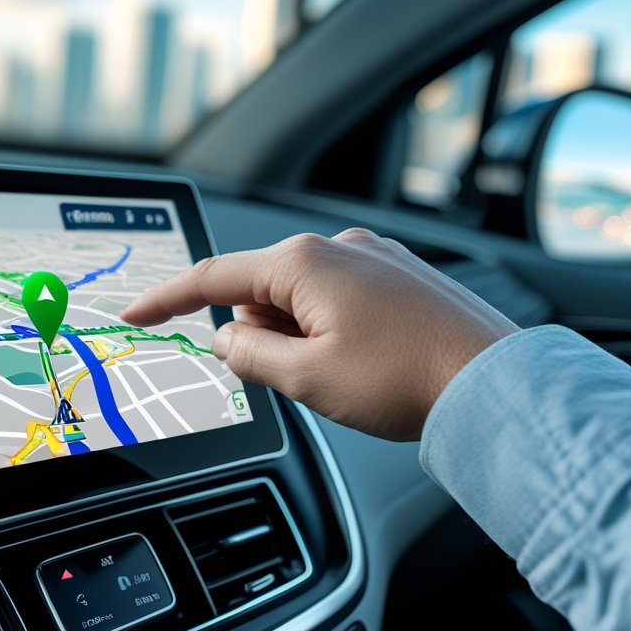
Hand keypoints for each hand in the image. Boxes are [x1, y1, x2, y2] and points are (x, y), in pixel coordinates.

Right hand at [120, 229, 518, 439]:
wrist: (495, 384)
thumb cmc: (408, 379)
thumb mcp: (307, 380)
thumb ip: (249, 355)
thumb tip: (226, 339)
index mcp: (305, 261)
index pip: (214, 277)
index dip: (169, 299)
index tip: (136, 312)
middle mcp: (338, 246)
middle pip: (262, 290)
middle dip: (262, 333)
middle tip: (302, 377)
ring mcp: (374, 256)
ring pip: (302, 298)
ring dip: (302, 335)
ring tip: (348, 374)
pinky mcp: (400, 275)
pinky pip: (340, 298)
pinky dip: (333, 329)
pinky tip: (367, 361)